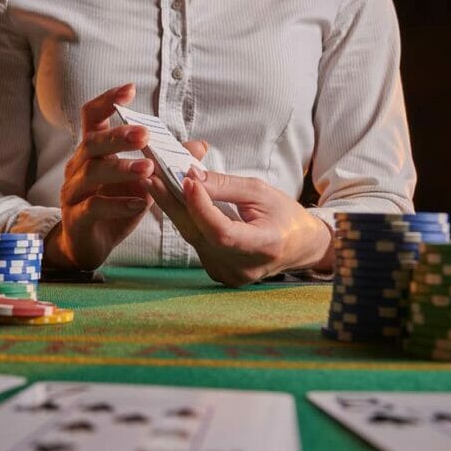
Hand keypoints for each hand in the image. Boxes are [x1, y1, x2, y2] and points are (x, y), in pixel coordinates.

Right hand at [44, 83, 154, 269]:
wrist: (88, 245)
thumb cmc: (113, 206)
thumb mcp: (143, 182)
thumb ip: (165, 163)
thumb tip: (199, 146)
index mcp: (92, 151)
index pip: (92, 117)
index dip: (108, 101)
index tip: (130, 90)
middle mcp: (78, 166)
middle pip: (92, 142)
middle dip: (118, 136)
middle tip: (144, 134)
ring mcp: (74, 192)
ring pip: (92, 172)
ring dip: (121, 168)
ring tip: (148, 168)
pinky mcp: (77, 218)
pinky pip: (94, 207)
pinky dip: (117, 204)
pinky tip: (139, 203)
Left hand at [143, 163, 334, 286]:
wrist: (299, 247)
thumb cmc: (285, 216)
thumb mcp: (261, 192)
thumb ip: (226, 186)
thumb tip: (192, 176)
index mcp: (263, 247)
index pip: (222, 232)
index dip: (201, 207)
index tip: (187, 180)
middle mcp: (243, 268)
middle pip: (198, 234)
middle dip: (173, 202)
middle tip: (151, 177)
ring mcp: (228, 274)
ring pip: (192, 238)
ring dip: (173, 209)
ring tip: (155, 183)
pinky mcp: (218, 273)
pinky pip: (195, 243)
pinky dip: (185, 220)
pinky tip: (172, 202)